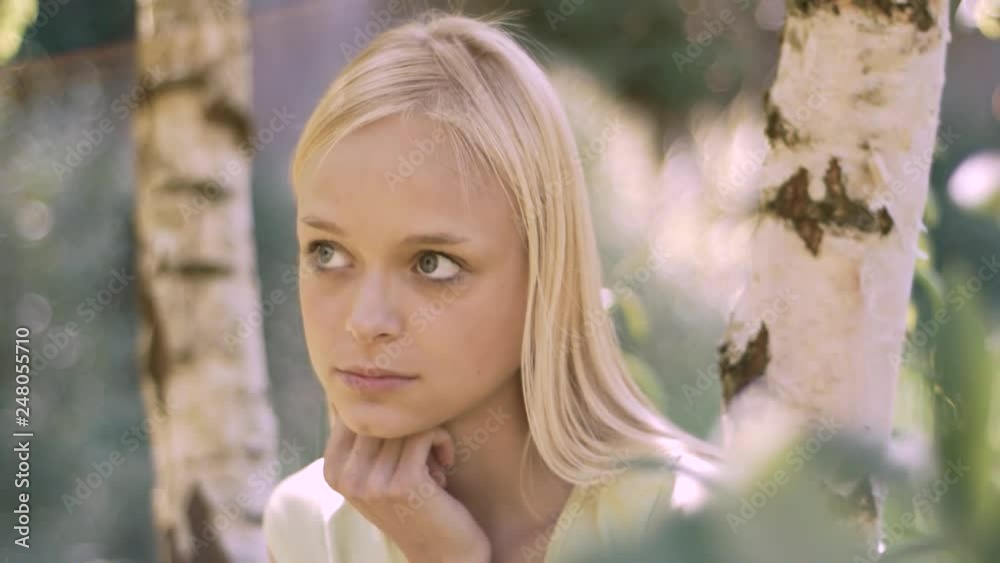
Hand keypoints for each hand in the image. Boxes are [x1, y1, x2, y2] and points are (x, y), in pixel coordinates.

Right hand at [323, 418, 490, 562]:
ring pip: (406, 422)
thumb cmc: (415, 504)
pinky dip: (442, 441)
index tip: (406, 440)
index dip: (389, 414)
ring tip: (434, 463)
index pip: (356, 411)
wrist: (442, 552)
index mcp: (332, 470)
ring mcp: (372, 481)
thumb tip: (354, 386)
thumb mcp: (379, 472)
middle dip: (410, 425)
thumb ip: (364, 437)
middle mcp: (346, 477)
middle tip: (424, 452)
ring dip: (429, 435)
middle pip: (382, 414)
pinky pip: (425, 432)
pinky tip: (445, 464)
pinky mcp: (403, 483)